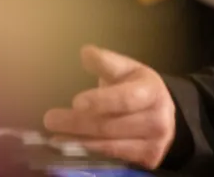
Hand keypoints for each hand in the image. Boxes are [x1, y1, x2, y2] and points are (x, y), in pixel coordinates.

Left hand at [43, 45, 177, 170]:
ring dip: (78, 140)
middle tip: (50, 120)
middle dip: (77, 123)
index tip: (76, 102)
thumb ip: (105, 62)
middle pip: (111, 125)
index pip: (125, 98)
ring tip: (55, 136)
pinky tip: (72, 146)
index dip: (101, 101)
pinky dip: (90, 152)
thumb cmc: (137, 87)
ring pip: (109, 144)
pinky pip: (113, 157)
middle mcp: (157, 119)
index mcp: (151, 91)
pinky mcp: (149, 159)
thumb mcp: (125, 69)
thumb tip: (86, 53)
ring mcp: (154, 143)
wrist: (163, 113)